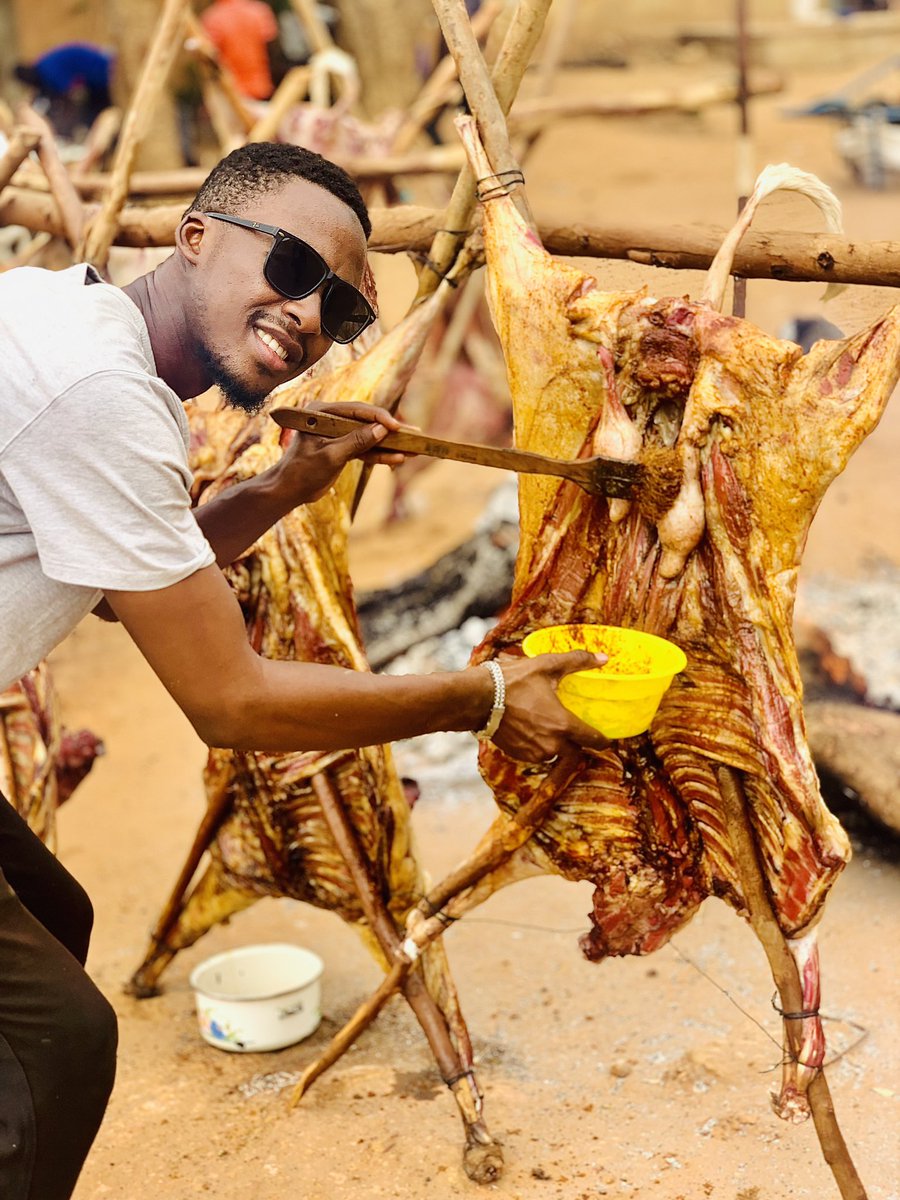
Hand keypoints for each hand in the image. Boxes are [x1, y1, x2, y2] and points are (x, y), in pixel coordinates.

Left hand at [274, 400, 410, 503]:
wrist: (289, 491)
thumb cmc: (302, 471)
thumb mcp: (331, 455)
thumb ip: (356, 441)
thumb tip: (383, 429)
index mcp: (322, 412)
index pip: (356, 410)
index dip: (379, 418)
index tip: (397, 427)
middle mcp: (331, 419)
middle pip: (366, 421)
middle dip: (390, 430)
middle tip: (414, 432)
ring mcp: (338, 434)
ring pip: (369, 436)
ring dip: (389, 445)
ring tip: (413, 449)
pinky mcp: (343, 448)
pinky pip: (365, 450)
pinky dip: (380, 455)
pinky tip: (398, 459)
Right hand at [483, 650, 611, 761]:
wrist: (478, 698)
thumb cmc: (513, 681)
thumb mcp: (546, 665)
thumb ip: (577, 661)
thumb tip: (603, 657)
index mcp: (563, 725)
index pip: (594, 741)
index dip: (603, 740)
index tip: (606, 738)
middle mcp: (552, 744)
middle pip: (576, 752)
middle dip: (578, 743)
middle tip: (579, 733)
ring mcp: (535, 752)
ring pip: (556, 754)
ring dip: (558, 745)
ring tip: (553, 729)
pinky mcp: (519, 755)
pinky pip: (538, 755)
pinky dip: (540, 746)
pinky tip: (535, 731)